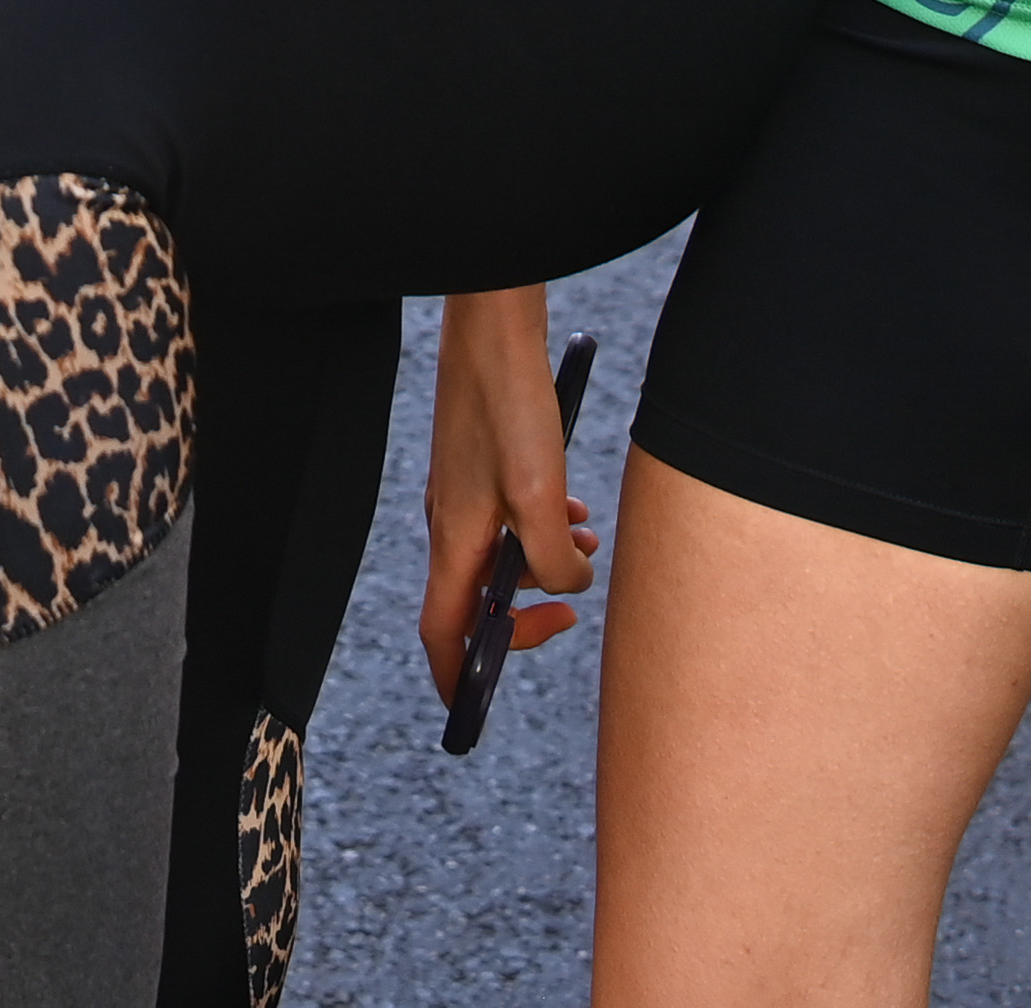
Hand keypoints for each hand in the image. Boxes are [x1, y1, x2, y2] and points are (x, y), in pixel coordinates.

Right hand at [414, 286, 589, 700]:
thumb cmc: (510, 405)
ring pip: (497, 558)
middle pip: (473, 601)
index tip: (484, 705)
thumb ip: (554, 557)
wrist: (492, 325)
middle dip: (521, 616)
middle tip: (569, 612)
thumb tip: (569, 585)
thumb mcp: (541, 494)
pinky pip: (507, 521)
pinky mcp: (480, 467)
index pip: (442, 635)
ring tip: (588, 548)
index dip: (459, 679)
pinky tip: (575, 509)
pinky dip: (541, 530)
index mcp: (453, 541)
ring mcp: (462, 494)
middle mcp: (449, 523)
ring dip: (541, 568)